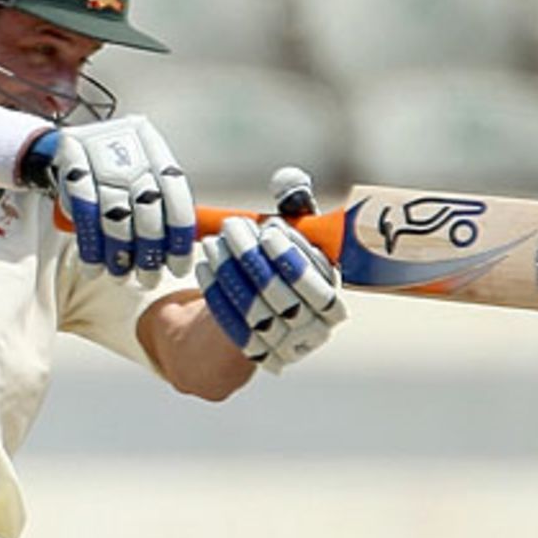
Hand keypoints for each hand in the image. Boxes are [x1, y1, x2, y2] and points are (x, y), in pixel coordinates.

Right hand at [23, 115, 195, 286]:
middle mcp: (133, 154)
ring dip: (118, 255)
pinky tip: (94, 267)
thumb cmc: (119, 164)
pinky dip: (90, 247)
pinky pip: (83, 214)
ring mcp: (102, 157)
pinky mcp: (73, 162)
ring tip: (120, 275)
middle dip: (149, 254)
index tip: (178, 268)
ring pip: (115, 217)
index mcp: (158, 157)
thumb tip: (184, 247)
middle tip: (148, 279)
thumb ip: (164, 205)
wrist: (75, 133)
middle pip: (148, 212)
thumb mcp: (146, 173)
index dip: (179, 241)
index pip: (178, 202)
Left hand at [196, 216, 346, 372]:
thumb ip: (302, 218)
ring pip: (254, 310)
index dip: (295, 261)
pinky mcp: (255, 353)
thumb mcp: (301, 246)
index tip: (270, 232)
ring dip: (229, 272)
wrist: (266, 313)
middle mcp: (312, 331)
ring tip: (214, 243)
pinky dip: (216, 294)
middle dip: (253, 257)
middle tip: (232, 226)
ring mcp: (284, 346)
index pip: (319, 289)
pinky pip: (232, 324)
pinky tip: (205, 268)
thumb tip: (292, 185)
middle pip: (281, 298)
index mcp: (332, 308)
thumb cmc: (287, 271)